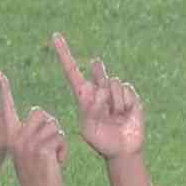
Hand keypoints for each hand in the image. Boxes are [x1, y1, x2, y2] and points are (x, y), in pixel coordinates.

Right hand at [0, 71, 66, 185]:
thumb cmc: (38, 178)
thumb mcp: (29, 155)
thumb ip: (31, 136)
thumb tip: (39, 116)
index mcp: (12, 138)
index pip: (8, 109)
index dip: (5, 91)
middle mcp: (17, 138)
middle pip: (40, 113)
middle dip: (51, 127)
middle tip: (50, 147)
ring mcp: (28, 144)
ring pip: (53, 124)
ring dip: (59, 140)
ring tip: (54, 157)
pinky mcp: (41, 149)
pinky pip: (59, 136)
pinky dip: (63, 149)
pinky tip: (58, 162)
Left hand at [53, 33, 144, 159]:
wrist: (122, 149)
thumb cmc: (101, 141)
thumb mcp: (87, 128)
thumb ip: (89, 110)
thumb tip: (100, 92)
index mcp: (83, 96)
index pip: (71, 71)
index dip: (64, 54)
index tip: (55, 36)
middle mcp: (98, 90)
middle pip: (97, 71)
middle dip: (99, 72)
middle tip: (98, 81)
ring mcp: (115, 92)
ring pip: (112, 83)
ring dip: (112, 102)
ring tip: (114, 116)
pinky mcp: (130, 95)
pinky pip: (125, 89)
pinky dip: (123, 103)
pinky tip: (124, 114)